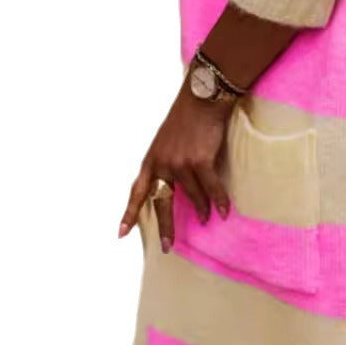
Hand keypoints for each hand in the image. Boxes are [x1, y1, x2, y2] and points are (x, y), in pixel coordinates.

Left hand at [118, 83, 233, 252]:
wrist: (202, 98)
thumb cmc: (187, 117)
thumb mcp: (166, 141)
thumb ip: (166, 163)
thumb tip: (175, 186)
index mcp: (151, 160)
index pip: (137, 192)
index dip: (130, 213)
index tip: (121, 234)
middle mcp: (162, 164)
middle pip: (161, 203)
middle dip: (164, 226)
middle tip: (166, 246)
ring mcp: (180, 164)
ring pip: (193, 196)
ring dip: (202, 209)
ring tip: (208, 217)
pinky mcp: (199, 162)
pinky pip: (211, 189)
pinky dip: (218, 201)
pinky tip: (224, 210)